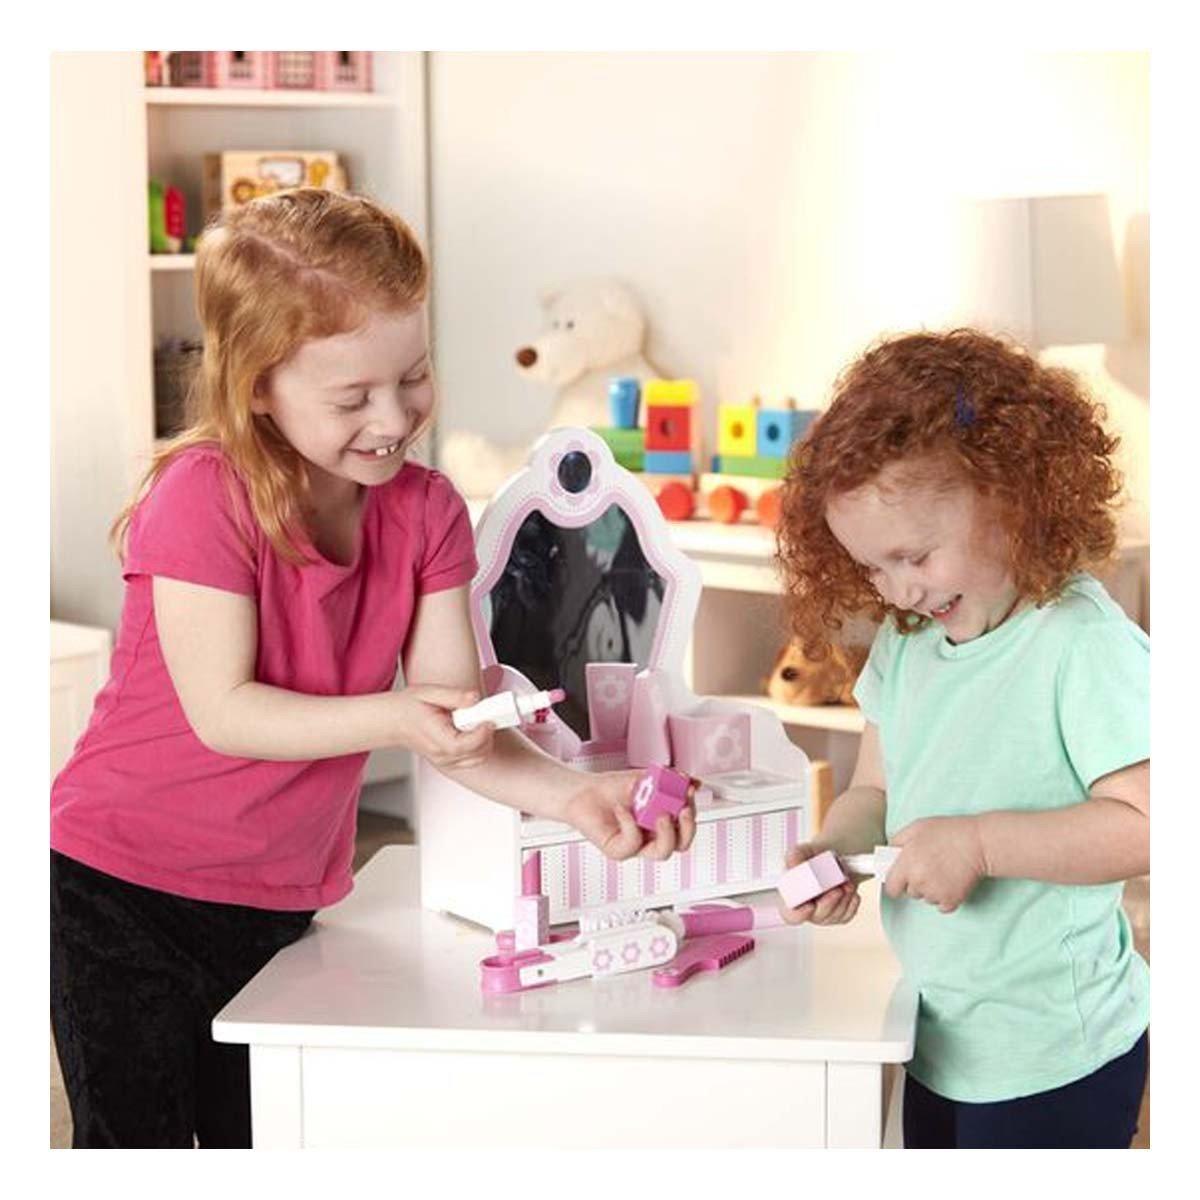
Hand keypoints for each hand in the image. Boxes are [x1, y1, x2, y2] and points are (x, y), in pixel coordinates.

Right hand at [393, 685, 494, 769]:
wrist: (392, 721)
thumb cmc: (408, 707)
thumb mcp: (429, 693)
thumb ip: (455, 696)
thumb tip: (475, 698)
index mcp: (437, 740)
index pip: (468, 744)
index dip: (483, 731)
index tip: (488, 716)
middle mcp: (443, 755)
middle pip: (479, 753)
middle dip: (487, 733)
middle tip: (482, 714)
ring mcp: (446, 761)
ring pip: (479, 758)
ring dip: (484, 739)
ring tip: (474, 720)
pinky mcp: (450, 762)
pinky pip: (473, 759)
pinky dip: (478, 745)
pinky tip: (470, 729)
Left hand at [564, 769, 696, 861]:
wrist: (583, 792)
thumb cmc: (612, 789)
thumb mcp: (644, 779)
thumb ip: (669, 779)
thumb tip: (692, 782)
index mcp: (661, 822)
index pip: (686, 826)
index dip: (692, 811)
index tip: (689, 791)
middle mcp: (651, 837)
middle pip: (680, 844)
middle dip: (687, 828)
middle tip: (684, 809)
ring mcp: (636, 846)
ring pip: (661, 853)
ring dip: (666, 833)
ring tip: (660, 813)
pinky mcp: (618, 850)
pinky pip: (632, 844)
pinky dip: (629, 823)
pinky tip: (622, 808)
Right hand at [776, 843, 861, 925]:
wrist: (828, 860)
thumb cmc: (811, 859)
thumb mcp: (801, 852)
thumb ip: (795, 856)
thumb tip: (793, 860)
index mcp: (791, 898)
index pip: (791, 915)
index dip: (799, 914)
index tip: (810, 906)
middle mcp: (806, 910)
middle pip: (817, 916)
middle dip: (829, 903)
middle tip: (836, 889)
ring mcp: (823, 915)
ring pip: (834, 916)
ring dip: (843, 899)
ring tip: (847, 883)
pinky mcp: (838, 915)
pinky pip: (847, 914)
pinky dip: (851, 901)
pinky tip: (850, 889)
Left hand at [884, 816, 986, 912]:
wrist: (980, 843)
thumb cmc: (948, 832)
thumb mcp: (916, 828)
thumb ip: (897, 842)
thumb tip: (889, 854)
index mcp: (906, 864)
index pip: (891, 888)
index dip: (895, 883)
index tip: (901, 879)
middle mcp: (918, 881)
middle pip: (909, 893)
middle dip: (915, 882)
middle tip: (928, 867)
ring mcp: (935, 893)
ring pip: (926, 898)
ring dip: (931, 889)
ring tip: (943, 871)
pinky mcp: (951, 901)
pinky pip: (941, 906)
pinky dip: (945, 897)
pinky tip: (951, 881)